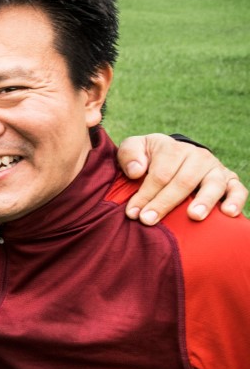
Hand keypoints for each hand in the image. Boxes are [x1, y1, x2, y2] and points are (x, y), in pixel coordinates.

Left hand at [115, 134, 246, 224]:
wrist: (175, 156)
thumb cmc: (149, 157)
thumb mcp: (135, 149)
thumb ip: (130, 154)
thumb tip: (136, 171)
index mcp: (174, 149)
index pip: (160, 173)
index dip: (146, 193)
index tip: (132, 213)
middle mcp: (198, 157)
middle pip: (183, 181)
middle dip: (165, 203)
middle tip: (149, 220)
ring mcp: (216, 169)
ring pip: (213, 185)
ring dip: (204, 201)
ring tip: (194, 216)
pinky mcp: (230, 180)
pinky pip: (238, 190)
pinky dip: (236, 201)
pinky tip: (228, 213)